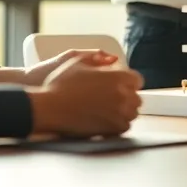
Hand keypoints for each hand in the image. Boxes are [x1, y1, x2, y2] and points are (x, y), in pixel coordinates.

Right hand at [26, 53, 143, 137]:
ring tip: (109, 110)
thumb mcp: (77, 61)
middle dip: (127, 97)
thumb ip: (98, 57)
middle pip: (136, 97)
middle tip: (112, 98)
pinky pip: (125, 127)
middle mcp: (123, 94)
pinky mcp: (113, 128)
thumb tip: (112, 59)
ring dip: (124, 111)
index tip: (120, 86)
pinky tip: (107, 120)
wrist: (49, 108)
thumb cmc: (60, 85)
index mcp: (118, 76)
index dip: (127, 82)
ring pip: (132, 113)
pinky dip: (118, 124)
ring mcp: (120, 112)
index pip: (137, 80)